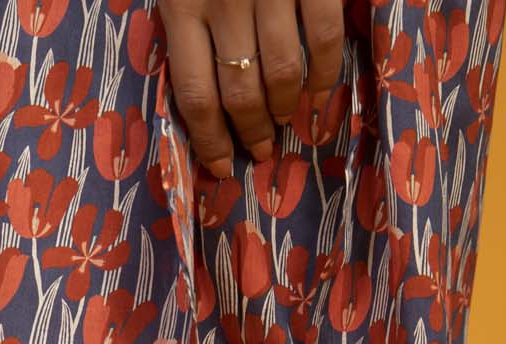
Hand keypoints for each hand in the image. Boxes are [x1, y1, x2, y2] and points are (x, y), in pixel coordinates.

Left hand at [156, 0, 344, 173]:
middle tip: (259, 147)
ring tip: (284, 119)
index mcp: (181, 6)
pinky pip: (323, 39)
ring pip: (281, 73)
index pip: (194, 94)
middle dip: (250, 130)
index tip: (220, 165)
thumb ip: (187, 27)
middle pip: (239, 92)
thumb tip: (200, 100)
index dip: (210, 140)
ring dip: (284, 107)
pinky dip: (323, 73)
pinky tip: (317, 91)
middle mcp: (224, 1)